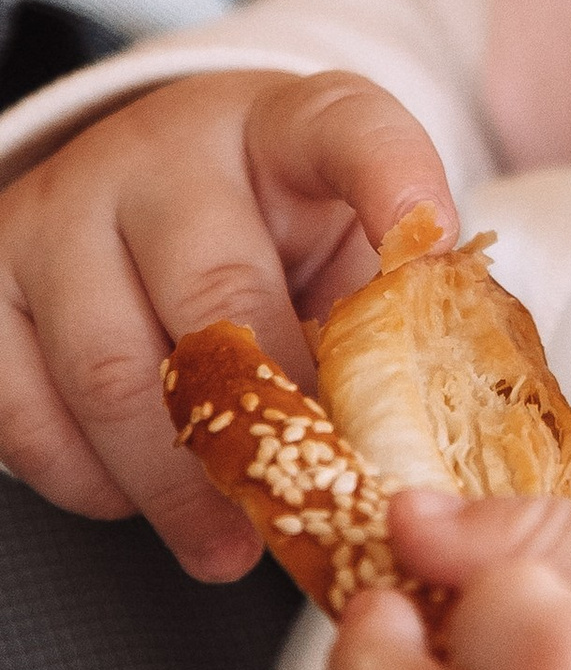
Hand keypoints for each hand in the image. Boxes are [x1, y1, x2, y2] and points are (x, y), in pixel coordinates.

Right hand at [0, 71, 454, 577]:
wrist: (148, 193)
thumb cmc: (270, 234)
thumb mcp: (341, 243)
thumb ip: (385, 316)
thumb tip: (426, 444)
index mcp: (287, 125)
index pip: (346, 128)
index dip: (391, 178)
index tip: (432, 241)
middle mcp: (170, 148)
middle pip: (216, 291)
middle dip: (268, 421)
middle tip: (309, 503)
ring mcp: (68, 205)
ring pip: (113, 366)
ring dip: (175, 481)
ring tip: (229, 544)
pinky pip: (22, 402)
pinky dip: (84, 474)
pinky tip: (134, 497)